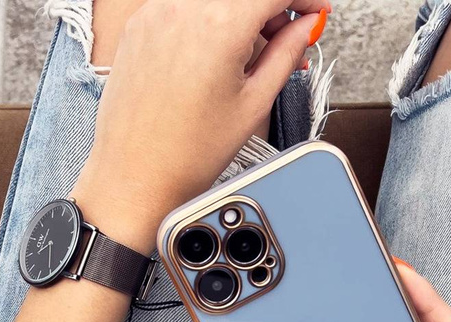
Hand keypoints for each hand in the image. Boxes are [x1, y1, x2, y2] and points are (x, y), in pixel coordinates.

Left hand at [71, 0, 329, 252]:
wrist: (136, 175)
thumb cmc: (187, 154)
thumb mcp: (253, 104)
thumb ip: (286, 55)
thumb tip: (305, 27)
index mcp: (218, 25)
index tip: (314, 12)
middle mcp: (182, 7)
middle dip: (273, 6)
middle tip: (289, 37)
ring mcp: (155, 12)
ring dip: (242, 11)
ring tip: (253, 52)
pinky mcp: (139, 24)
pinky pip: (186, 5)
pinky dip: (211, 17)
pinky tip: (220, 52)